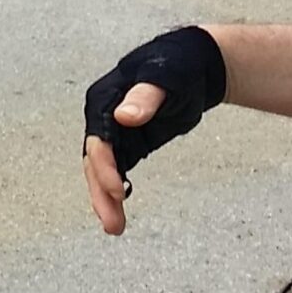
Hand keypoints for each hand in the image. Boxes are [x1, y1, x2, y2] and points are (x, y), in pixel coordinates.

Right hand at [81, 26, 225, 234]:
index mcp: (105, 98)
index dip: (105, 166)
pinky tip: (122, 214)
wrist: (196, 64)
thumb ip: (145, 97)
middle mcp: (103, 117)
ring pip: (103, 171)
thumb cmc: (178, 65)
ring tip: (115, 228)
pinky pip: (118, 172)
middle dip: (101, 191)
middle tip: (112, 223)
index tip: (119, 190)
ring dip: (106, 199)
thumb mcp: (166, 79)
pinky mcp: (129, 143)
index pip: (99, 137)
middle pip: (96, 160)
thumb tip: (124, 116)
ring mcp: (115, 132)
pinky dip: (117, 193)